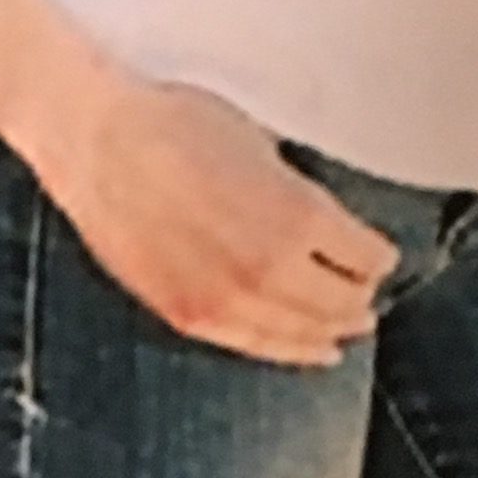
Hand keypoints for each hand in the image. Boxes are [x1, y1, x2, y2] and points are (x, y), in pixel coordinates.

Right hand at [48, 78, 397, 368]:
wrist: (97, 142)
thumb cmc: (173, 127)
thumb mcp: (260, 144)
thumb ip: (299, 193)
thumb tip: (322, 221)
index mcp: (298, 216)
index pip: (367, 257)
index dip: (378, 256)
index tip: (379, 254)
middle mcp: (271, 269)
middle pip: (343, 302)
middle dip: (361, 296)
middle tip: (368, 292)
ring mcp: (228, 300)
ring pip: (304, 332)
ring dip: (333, 329)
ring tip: (350, 327)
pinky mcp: (191, 316)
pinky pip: (257, 344)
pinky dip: (292, 349)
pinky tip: (313, 350)